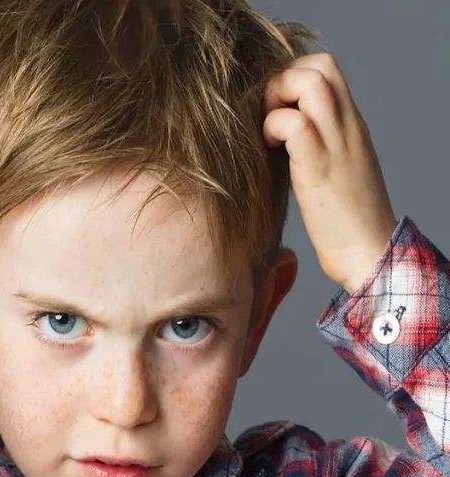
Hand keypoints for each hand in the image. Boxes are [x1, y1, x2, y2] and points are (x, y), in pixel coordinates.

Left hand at [263, 52, 396, 291]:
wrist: (369, 252)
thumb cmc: (344, 219)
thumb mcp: (332, 167)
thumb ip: (313, 143)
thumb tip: (278, 133)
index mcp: (350, 124)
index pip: (326, 68)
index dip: (292, 75)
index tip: (274, 107)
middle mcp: (347, 126)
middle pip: (320, 65)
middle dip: (283, 78)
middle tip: (267, 115)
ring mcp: (336, 144)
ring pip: (310, 83)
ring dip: (277, 98)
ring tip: (268, 131)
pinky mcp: (319, 167)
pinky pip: (295, 124)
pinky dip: (274, 127)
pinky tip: (269, 149)